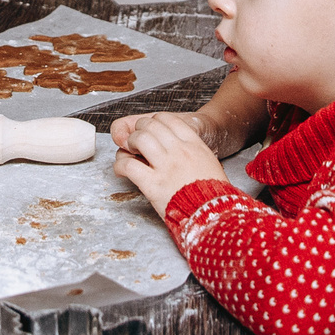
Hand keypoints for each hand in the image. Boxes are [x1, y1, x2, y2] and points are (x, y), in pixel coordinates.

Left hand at [110, 112, 228, 216]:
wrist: (213, 214)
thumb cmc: (215, 195)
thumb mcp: (211, 164)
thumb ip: (195, 154)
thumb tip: (183, 152)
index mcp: (194, 145)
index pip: (168, 119)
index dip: (154, 121)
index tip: (150, 128)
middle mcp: (179, 151)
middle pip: (150, 125)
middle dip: (139, 129)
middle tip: (135, 140)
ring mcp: (165, 166)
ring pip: (139, 139)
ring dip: (129, 143)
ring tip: (128, 152)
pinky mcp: (153, 185)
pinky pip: (129, 165)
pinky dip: (120, 165)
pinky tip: (121, 170)